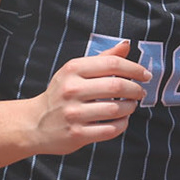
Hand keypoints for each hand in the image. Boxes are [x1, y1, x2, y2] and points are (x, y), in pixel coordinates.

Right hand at [28, 40, 152, 154]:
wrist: (34, 123)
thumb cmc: (61, 94)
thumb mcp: (75, 71)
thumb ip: (102, 58)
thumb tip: (126, 45)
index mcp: (72, 69)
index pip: (112, 63)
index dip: (134, 68)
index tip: (145, 75)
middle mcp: (72, 90)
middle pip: (117, 85)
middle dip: (135, 89)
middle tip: (140, 92)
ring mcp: (74, 113)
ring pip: (116, 108)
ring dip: (130, 107)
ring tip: (131, 106)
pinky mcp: (77, 134)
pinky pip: (110, 129)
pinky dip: (122, 124)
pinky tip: (122, 120)